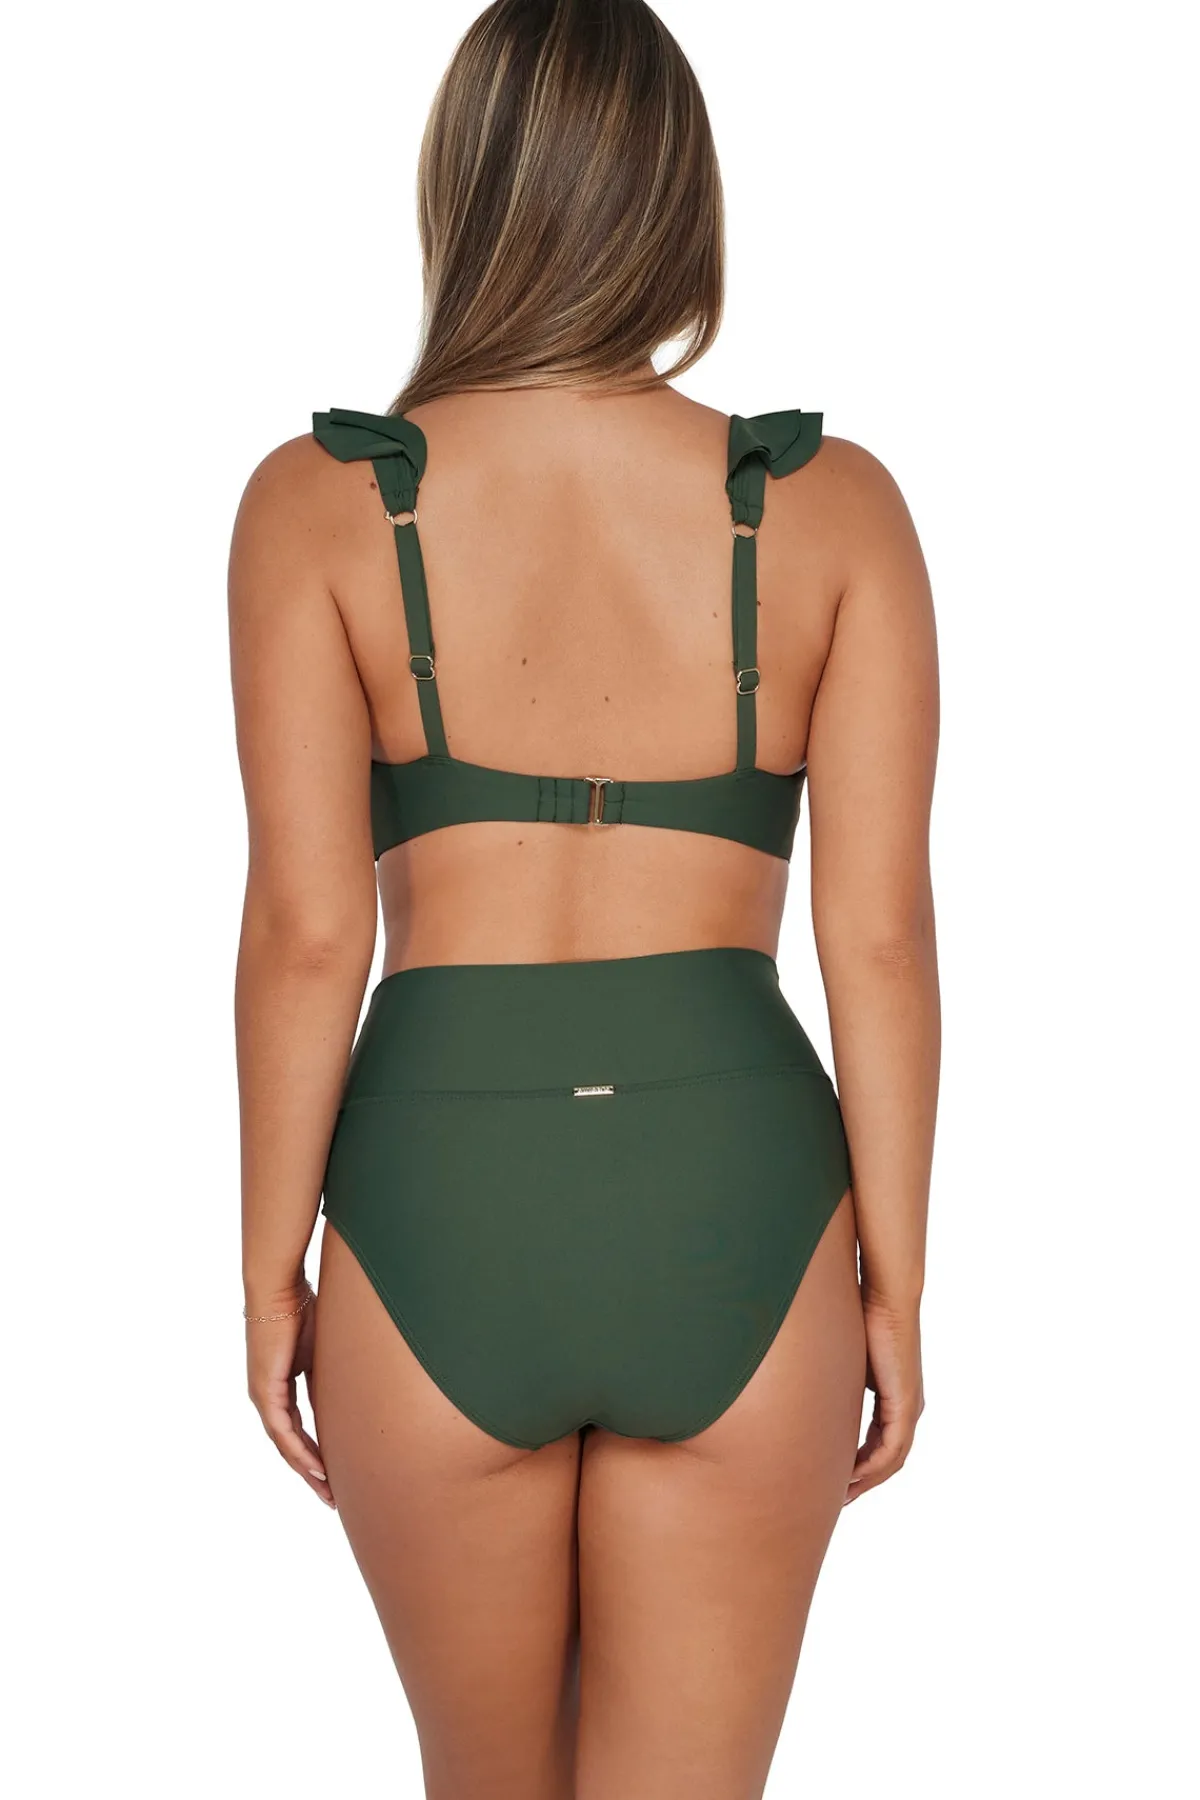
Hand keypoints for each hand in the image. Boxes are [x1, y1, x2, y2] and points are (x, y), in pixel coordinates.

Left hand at [245, 1285, 334, 1507]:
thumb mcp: (323, 1350)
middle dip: (312, 1473)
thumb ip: (331, 1374)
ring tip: (327, 1492)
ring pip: (285, 1445)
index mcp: (280, 1387)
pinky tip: (316, 1468)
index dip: (316, 1454)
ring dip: (307, 1470)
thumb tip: (356, 1388)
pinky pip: (283, 1431)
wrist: (280, 1287)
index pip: (298, 1431)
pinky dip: (300, 1452)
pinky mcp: (265, 1391)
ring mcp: (264, 1396)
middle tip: (331, 1497)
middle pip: (290, 1446)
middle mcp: (268, 1396)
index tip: (334, 1474)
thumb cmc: (304, 1307)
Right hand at [845, 1297, 923, 1502]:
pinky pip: (891, 1449)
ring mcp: (909, 1408)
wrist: (888, 1297)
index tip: (837, 1478)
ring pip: (891, 1459)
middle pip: (887, 1458)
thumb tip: (804, 1382)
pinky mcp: (906, 1405)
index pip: (879, 1442)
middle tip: (839, 1499)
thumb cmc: (864, 1316)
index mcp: (895, 1396)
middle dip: (863, 1481)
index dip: (859, 1464)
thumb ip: (833, 1378)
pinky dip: (872, 1467)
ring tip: (842, 1495)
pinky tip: (852, 1476)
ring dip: (867, 1480)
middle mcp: (907, 1407)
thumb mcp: (844, 1358)